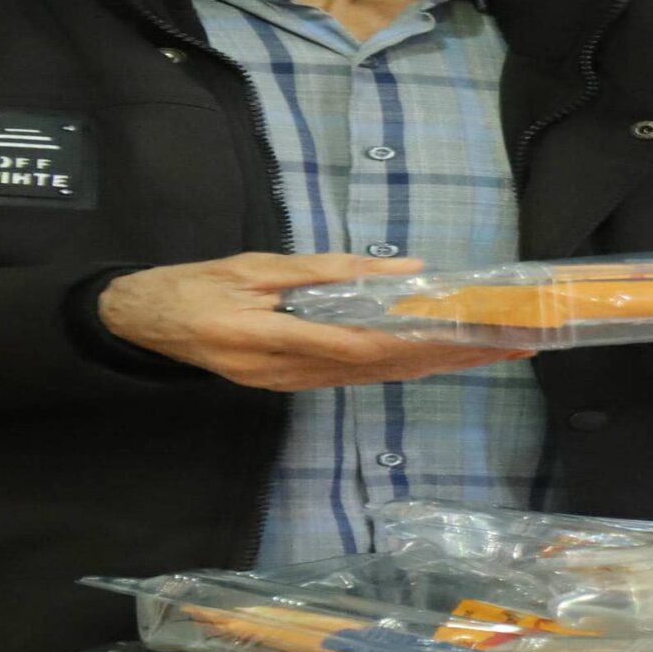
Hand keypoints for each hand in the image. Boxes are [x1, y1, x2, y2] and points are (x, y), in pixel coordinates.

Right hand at [97, 252, 532, 391]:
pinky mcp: (292, 383)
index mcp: (274, 340)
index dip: (424, 342)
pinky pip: (357, 375)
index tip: (473, 334)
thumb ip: (330, 271)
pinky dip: (401, 365)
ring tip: (490, 351)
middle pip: (386, 368)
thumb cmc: (194, 287)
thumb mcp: (258, 267)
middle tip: (510, 344)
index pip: (365, 345)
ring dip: (435, 365)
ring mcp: (292, 384)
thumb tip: (402, 270)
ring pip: (377, 377)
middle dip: (452, 357)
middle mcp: (290, 372)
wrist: (142, 324)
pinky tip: (434, 356)